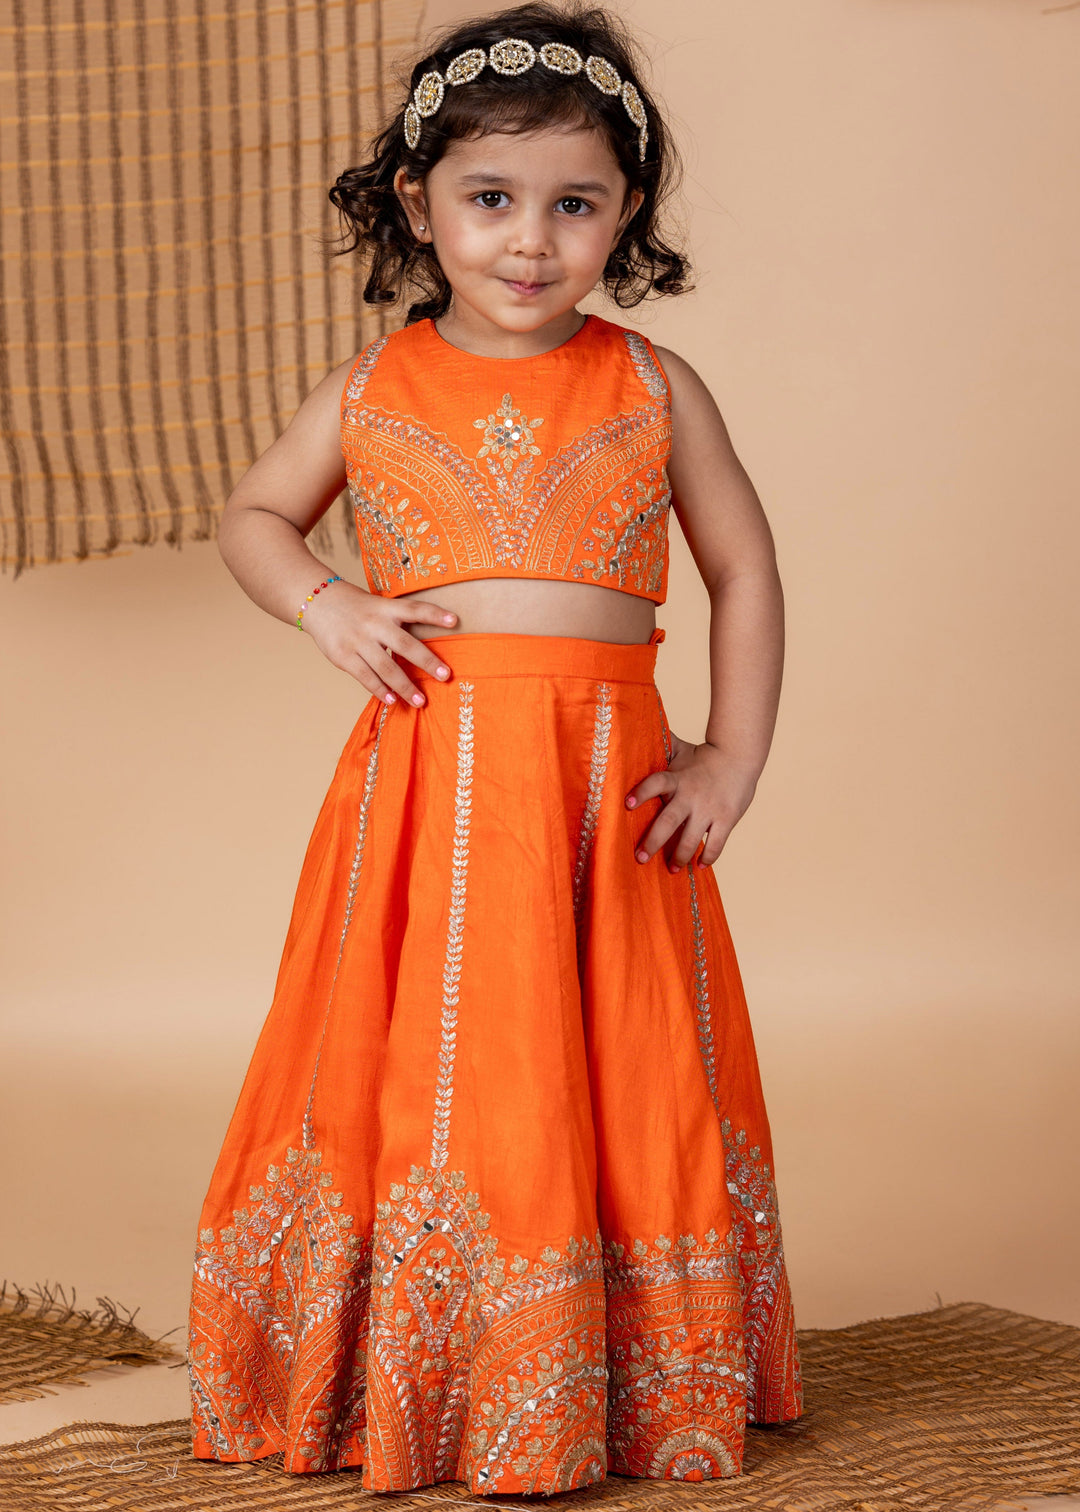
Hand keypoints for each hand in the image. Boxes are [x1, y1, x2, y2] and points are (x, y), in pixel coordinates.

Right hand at [300, 581, 457, 706]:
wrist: (317, 601)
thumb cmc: (357, 609)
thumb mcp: (379, 606)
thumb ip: (398, 622)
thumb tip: (425, 649)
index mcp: (386, 608)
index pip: (415, 609)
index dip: (435, 614)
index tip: (455, 621)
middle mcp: (374, 623)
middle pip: (405, 644)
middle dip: (427, 662)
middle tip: (446, 676)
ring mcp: (358, 641)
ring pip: (386, 667)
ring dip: (405, 686)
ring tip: (420, 701)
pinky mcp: (343, 656)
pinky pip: (366, 677)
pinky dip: (381, 690)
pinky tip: (393, 701)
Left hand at [625, 732, 758, 871]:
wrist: (740, 757)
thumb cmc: (704, 757)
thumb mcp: (681, 750)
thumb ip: (660, 747)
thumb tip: (635, 728)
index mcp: (677, 779)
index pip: (656, 782)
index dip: (642, 792)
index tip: (627, 804)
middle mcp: (691, 795)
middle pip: (669, 820)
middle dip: (653, 841)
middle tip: (640, 858)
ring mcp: (709, 809)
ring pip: (691, 839)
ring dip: (680, 857)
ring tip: (671, 869)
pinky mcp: (726, 819)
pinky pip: (716, 844)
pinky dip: (708, 857)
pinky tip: (699, 866)